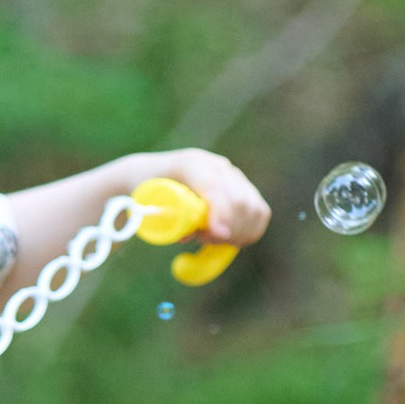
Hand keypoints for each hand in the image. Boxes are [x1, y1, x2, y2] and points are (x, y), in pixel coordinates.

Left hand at [148, 147, 271, 251]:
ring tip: (209, 236)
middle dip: (226, 230)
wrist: (154, 176)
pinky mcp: (244, 187)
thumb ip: (161, 219)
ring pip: (253, 209)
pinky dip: (249, 231)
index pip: (214, 186)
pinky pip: (260, 213)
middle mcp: (216, 165)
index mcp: (190, 164)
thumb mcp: (144, 206)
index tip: (218, 235)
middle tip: (202, 239)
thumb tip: (187, 235)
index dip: (220, 211)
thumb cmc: (146, 194)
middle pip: (239, 200)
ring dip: (236, 233)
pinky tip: (229, 236)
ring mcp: (233, 175)